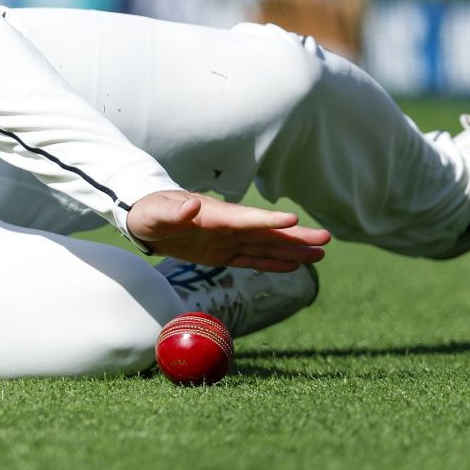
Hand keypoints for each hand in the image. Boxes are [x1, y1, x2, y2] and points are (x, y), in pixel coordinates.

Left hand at [128, 190, 329, 271]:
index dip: (268, 220)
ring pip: (265, 246)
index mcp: (213, 214)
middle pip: (266, 232)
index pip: (245, 218)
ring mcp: (227, 239)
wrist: (143, 218)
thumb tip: (191, 205)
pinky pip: (251, 259)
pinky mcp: (222, 253)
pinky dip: (272, 262)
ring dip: (292, 250)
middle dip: (295, 236)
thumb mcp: (155, 213)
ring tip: (321, 254)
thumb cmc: (149, 212)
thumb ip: (173, 212)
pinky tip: (294, 265)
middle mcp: (227, 226)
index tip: (294, 219)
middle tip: (326, 239)